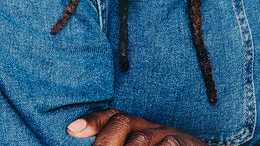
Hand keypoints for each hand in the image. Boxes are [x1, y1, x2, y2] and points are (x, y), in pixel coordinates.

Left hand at [66, 109, 202, 145]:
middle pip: (122, 122)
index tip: (72, 129)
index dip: (93, 120)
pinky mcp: (188, 144)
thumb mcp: (140, 144)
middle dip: (105, 141)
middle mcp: (152, 128)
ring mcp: (169, 136)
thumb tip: (81, 134)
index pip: (114, 116)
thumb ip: (119, 141)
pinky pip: (168, 145)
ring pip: (140, 140)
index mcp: (139, 129)